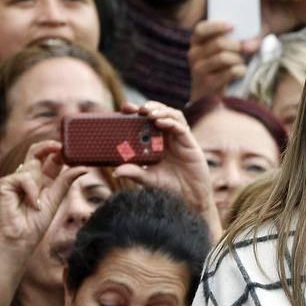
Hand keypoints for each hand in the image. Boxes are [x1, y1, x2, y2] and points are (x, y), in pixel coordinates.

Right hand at [0, 141, 88, 258]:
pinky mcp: (5, 184)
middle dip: (47, 146)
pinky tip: (31, 203)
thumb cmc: (37, 222)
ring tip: (37, 203)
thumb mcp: (57, 198)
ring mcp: (15, 179)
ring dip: (38, 185)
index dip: (58, 151)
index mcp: (43, 180)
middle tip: (60, 145)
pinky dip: (31, 190)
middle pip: (36, 152)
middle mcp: (29, 177)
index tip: (69, 147)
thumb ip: (66, 181)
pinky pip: (23, 177)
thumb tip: (84, 167)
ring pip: (31, 167)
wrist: (23, 237)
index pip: (50, 159)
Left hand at [113, 102, 221, 235]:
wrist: (189, 198)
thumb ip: (134, 172)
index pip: (145, 121)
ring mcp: (179, 139)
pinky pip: (180, 127)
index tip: (124, 109)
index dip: (135, 113)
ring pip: (172, 115)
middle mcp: (167, 137)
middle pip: (159, 113)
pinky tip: (160, 123)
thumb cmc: (169, 187)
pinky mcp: (190, 143)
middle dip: (148, 107)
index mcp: (155, 142)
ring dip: (160, 111)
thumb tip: (115, 171)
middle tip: (135, 108)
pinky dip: (170, 122)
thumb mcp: (148, 179)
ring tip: (148, 113)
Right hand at [187, 19, 249, 100]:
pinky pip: (232, 71)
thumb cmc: (223, 68)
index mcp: (196, 43)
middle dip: (237, 45)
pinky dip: (241, 71)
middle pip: (219, 43)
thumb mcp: (227, 52)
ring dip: (239, 60)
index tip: (233, 27)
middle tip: (245, 50)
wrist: (210, 96)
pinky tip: (240, 73)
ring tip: (240, 63)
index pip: (201, 29)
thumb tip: (250, 46)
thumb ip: (243, 42)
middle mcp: (193, 54)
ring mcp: (199, 70)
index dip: (217, 26)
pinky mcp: (208, 83)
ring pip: (225, 58)